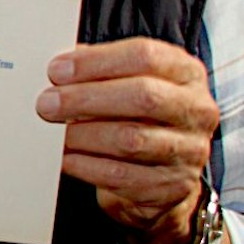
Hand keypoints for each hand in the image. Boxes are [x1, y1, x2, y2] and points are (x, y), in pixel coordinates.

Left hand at [37, 37, 218, 243]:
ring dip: (82, 135)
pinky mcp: (172, 186)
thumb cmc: (138, 117)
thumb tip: (57, 66)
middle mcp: (196, 110)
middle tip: (47, 103)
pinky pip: (121, 175)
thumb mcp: (127, 83)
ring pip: (131, 139)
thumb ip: (98, 69)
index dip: (96, 62)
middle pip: (143, 96)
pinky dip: (85, 165)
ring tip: (53, 133)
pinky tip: (65, 158)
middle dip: (86, 98)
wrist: (162, 173)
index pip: (145, 56)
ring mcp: (189, 151)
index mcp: (186, 72)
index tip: (57, 71)